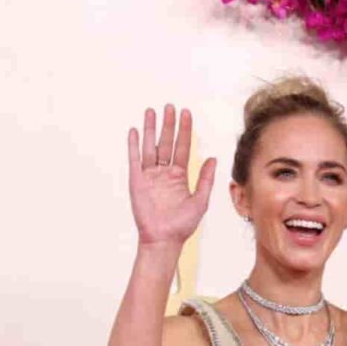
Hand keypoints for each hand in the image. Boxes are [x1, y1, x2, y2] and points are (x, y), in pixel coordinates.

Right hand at [128, 104, 216, 247]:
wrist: (165, 239)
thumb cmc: (183, 224)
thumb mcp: (200, 200)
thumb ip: (205, 179)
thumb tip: (212, 158)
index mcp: (180, 176)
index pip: (182, 147)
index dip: (185, 131)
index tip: (186, 114)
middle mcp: (164, 173)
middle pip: (166, 142)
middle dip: (169, 124)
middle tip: (170, 106)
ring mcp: (150, 176)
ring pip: (150, 146)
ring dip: (150, 129)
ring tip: (152, 111)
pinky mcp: (137, 181)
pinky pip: (135, 159)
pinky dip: (134, 145)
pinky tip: (134, 131)